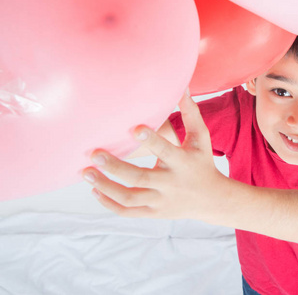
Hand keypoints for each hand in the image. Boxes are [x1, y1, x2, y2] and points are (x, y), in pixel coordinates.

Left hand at [82, 94, 223, 219]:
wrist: (211, 200)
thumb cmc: (202, 162)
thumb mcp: (201, 138)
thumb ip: (190, 113)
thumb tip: (183, 87)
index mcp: (182, 162)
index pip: (166, 151)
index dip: (151, 141)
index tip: (133, 128)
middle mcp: (170, 183)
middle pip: (139, 178)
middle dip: (114, 167)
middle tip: (93, 154)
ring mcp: (161, 201)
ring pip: (129, 198)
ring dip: (105, 186)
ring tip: (85, 172)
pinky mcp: (153, 212)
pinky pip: (128, 211)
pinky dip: (109, 204)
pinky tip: (95, 190)